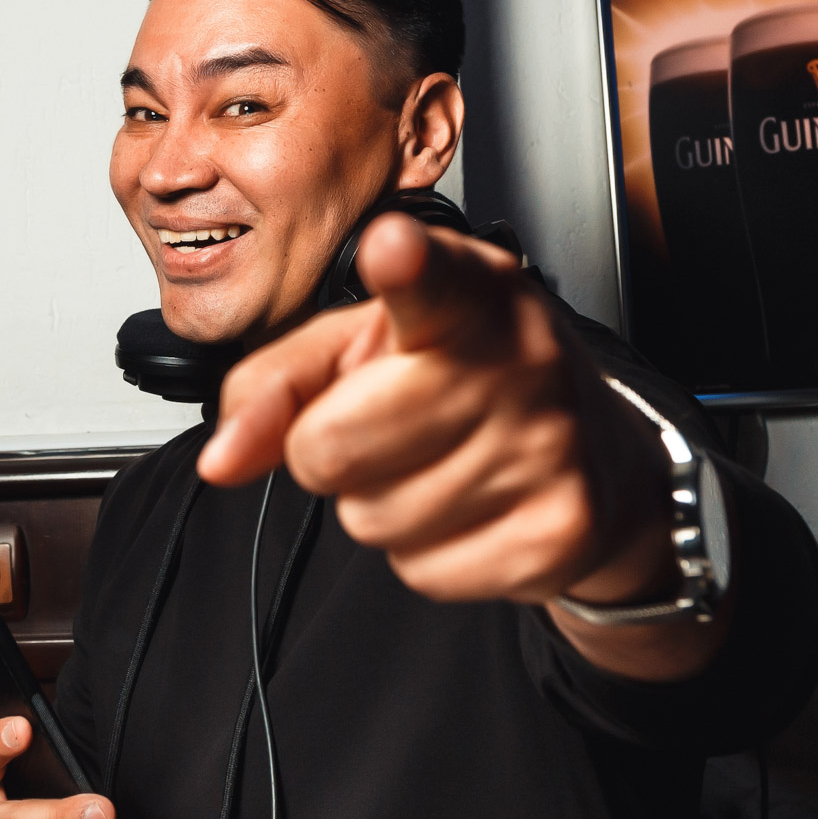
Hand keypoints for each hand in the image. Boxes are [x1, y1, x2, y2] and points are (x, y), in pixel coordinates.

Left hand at [197, 212, 677, 610]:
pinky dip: (427, 554)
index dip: (406, 266)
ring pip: (371, 519)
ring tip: (437, 464)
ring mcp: (546, 449)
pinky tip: (472, 509)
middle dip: (332, 450)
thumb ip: (275, 386)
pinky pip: (420, 571)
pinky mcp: (555, 532)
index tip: (391, 247)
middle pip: (334, 443)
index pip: (433, 279)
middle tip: (386, 426)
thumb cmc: (460, 384)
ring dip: (381, 504)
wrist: (597, 459)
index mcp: (468, 294)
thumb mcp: (360, 350)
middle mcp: (519, 361)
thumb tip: (221, 459)